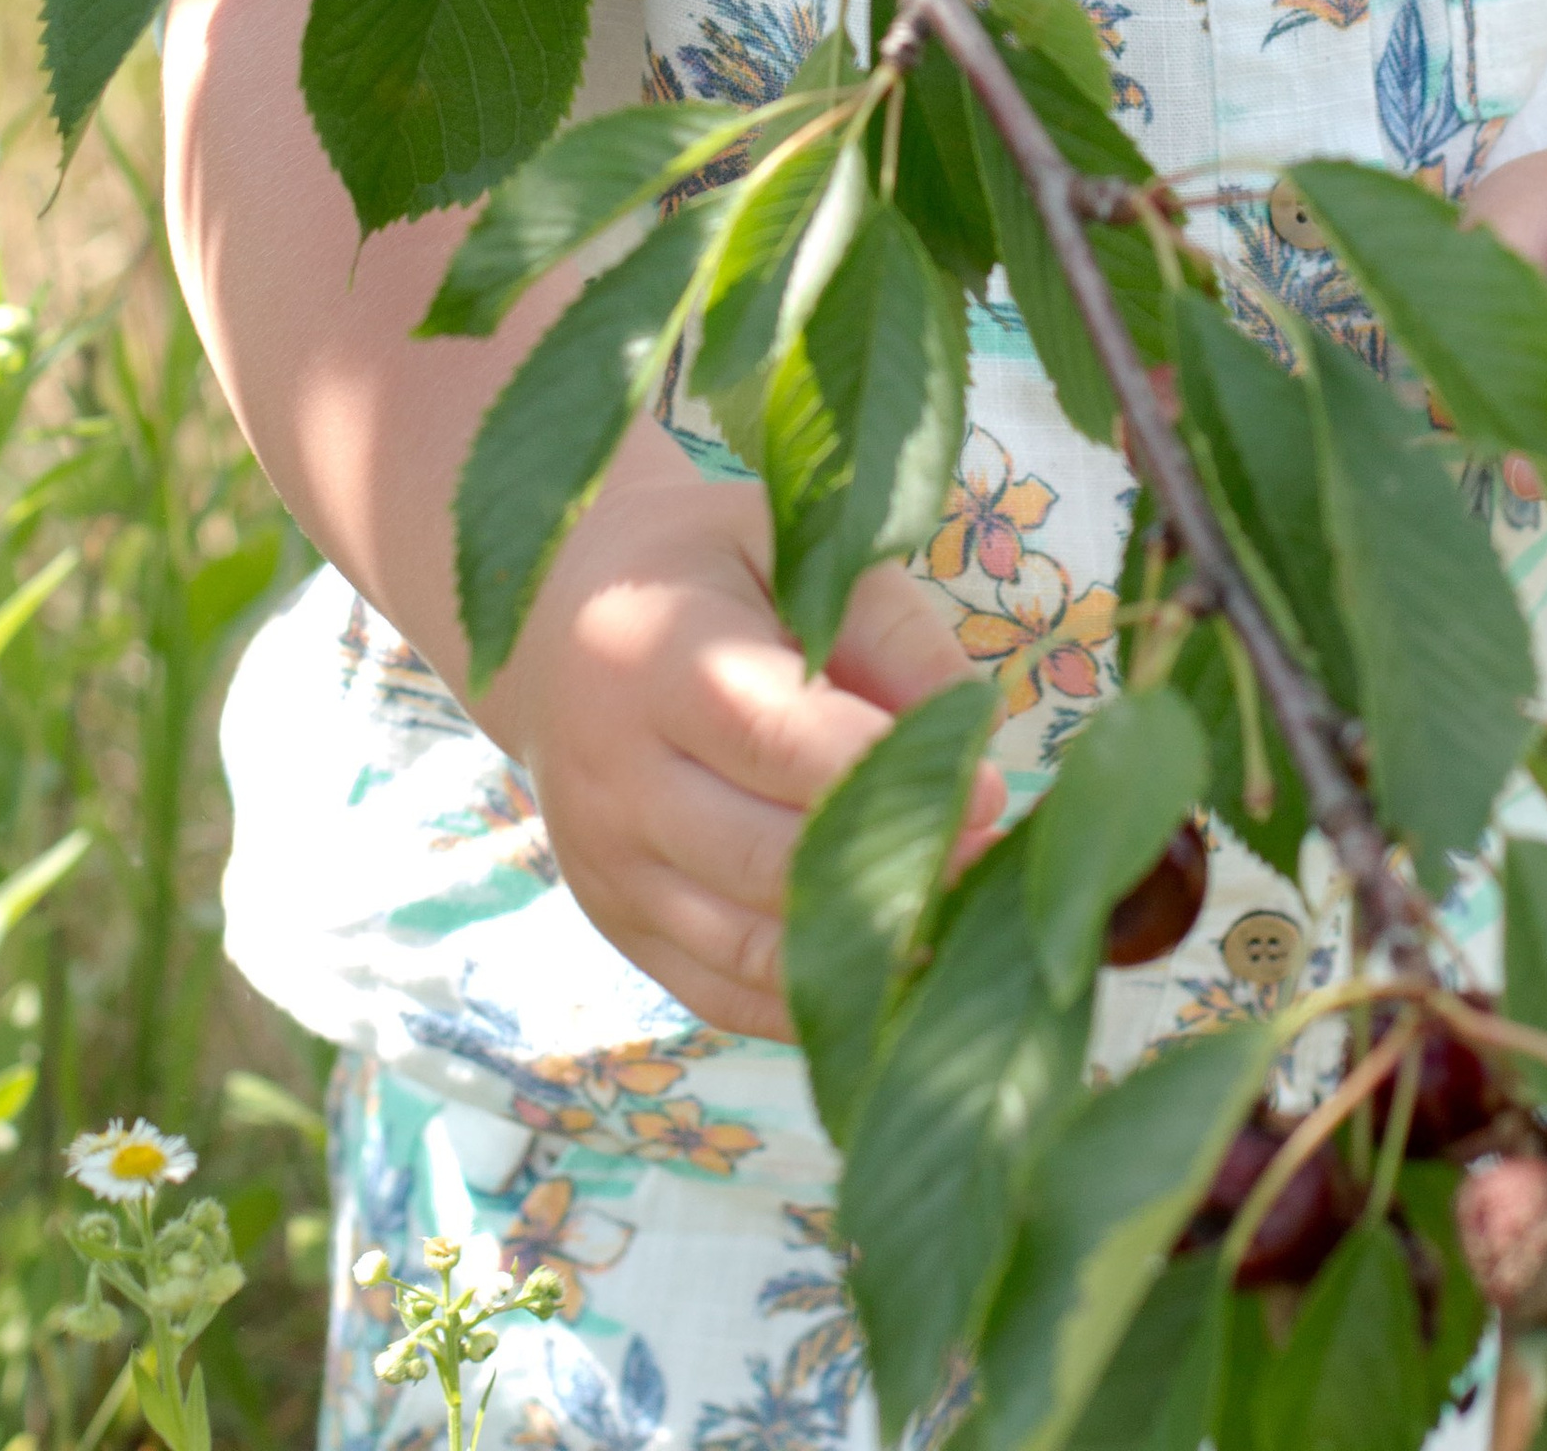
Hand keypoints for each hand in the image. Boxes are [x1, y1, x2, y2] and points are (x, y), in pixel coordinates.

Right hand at [501, 433, 1003, 1039]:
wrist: (557, 624)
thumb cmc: (709, 570)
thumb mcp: (792, 548)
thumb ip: (890, 631)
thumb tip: (974, 739)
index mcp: (658, 659)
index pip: (774, 738)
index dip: (886, 775)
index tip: (986, 792)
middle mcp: (618, 776)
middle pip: (764, 860)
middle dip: (891, 869)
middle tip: (989, 862)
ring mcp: (608, 866)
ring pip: (750, 949)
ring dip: (867, 947)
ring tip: (960, 913)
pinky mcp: (621, 928)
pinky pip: (727, 996)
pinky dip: (817, 998)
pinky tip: (896, 965)